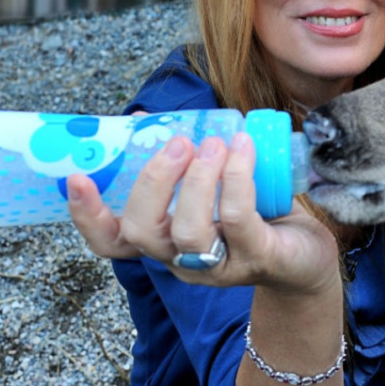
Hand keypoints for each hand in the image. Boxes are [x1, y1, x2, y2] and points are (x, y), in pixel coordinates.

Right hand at [67, 131, 339, 294]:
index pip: (111, 242)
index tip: (76, 177)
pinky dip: (236, 178)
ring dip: (198, 179)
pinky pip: (236, 218)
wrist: (308, 257)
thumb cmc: (254, 216)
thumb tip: (140, 120)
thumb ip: (181, 160)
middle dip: (152, 182)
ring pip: (187, 231)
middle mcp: (182, 261)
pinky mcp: (257, 258)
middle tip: (179, 143)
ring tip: (216, 144)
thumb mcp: (212, 188)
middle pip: (142, 233)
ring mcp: (218, 266)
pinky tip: (244, 149)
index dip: (87, 215)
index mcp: (163, 242)